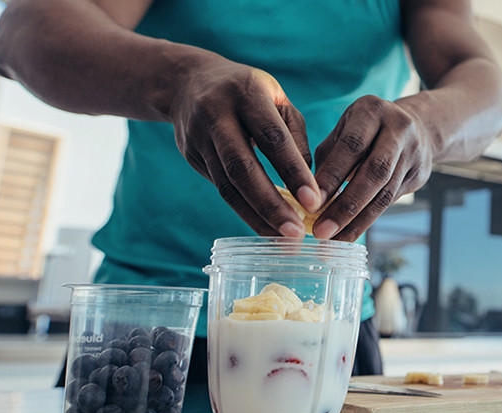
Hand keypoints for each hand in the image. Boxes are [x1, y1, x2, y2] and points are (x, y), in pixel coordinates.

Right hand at [170, 57, 321, 236]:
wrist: (187, 82)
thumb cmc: (248, 93)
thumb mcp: (276, 100)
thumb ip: (294, 138)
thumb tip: (310, 184)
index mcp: (247, 93)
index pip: (272, 138)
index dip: (293, 171)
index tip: (314, 201)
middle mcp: (217, 115)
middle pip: (243, 168)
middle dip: (271, 204)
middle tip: (296, 234)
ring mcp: (199, 137)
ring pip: (228, 185)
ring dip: (256, 217)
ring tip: (283, 240)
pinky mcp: (191, 156)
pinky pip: (221, 189)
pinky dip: (244, 212)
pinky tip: (265, 228)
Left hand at [312, 95, 432, 240]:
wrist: (417, 127)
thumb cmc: (365, 131)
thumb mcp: (344, 130)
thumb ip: (327, 158)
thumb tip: (307, 196)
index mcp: (372, 111)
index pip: (351, 146)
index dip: (332, 177)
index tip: (310, 203)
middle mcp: (398, 128)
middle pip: (374, 173)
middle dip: (346, 206)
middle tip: (321, 231)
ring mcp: (414, 152)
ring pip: (385, 193)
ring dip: (357, 221)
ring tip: (333, 239)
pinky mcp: (420, 174)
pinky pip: (391, 201)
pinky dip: (367, 220)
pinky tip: (348, 233)